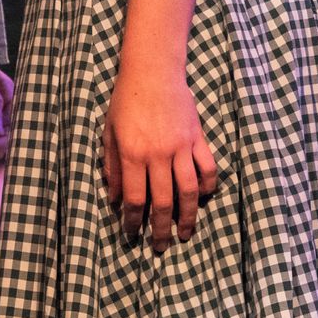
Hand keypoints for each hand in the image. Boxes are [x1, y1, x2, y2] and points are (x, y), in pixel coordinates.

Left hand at [101, 63, 218, 250]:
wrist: (152, 70)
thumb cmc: (126, 100)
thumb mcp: (109, 132)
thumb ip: (112, 166)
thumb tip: (114, 198)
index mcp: (133, 154)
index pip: (135, 198)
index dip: (133, 221)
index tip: (132, 234)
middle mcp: (158, 154)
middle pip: (163, 201)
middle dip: (162, 228)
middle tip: (161, 246)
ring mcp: (181, 146)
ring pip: (188, 191)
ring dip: (188, 216)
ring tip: (186, 234)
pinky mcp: (197, 138)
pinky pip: (207, 167)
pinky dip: (208, 185)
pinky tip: (203, 198)